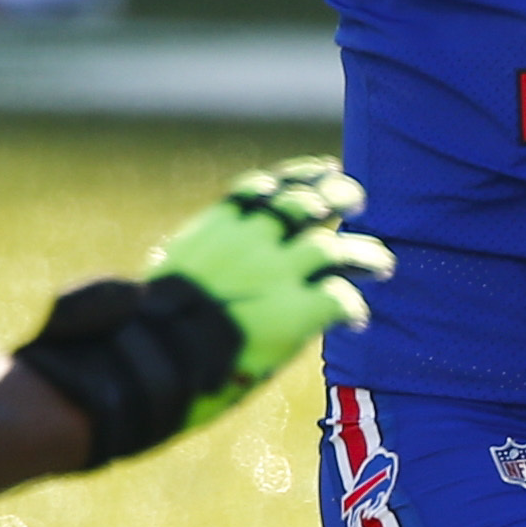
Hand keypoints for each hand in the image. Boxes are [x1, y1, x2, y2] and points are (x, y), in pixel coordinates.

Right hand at [147, 157, 390, 425]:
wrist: (150, 356)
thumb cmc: (142, 331)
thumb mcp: (161, 278)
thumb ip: (188, 268)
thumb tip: (176, 274)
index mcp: (215, 231)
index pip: (263, 189)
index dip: (298, 177)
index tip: (322, 169)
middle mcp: (250, 243)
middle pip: (306, 205)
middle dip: (336, 196)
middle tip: (357, 200)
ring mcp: (274, 274)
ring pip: (334, 248)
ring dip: (364, 254)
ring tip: (383, 264)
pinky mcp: (293, 312)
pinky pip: (339, 298)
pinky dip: (353, 306)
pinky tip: (357, 320)